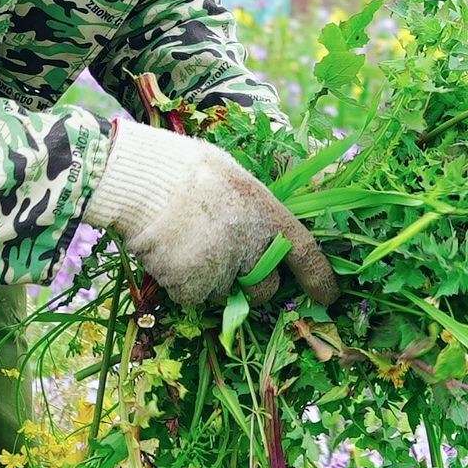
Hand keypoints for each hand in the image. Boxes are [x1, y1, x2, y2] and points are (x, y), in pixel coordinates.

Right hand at [89, 119, 338, 311]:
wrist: (139, 179)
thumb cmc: (183, 169)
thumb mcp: (232, 178)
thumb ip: (252, 211)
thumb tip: (259, 235)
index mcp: (267, 213)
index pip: (305, 254)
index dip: (319, 279)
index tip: (328, 298)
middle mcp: (251, 245)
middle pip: (264, 289)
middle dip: (250, 283)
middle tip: (222, 256)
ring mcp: (222, 268)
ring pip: (224, 293)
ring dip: (211, 279)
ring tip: (186, 242)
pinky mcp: (192, 286)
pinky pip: (193, 297)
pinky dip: (182, 284)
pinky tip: (169, 253)